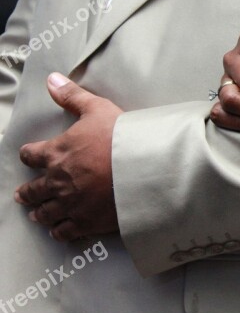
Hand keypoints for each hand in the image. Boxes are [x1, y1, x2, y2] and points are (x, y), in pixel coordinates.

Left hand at [15, 73, 121, 241]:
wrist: (143, 168)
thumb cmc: (121, 137)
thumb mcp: (97, 109)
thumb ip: (72, 97)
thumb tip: (52, 80)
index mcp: (56, 152)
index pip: (31, 155)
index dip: (29, 155)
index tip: (30, 156)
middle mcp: (57, 181)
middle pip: (33, 190)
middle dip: (28, 192)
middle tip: (24, 194)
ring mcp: (70, 204)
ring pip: (44, 213)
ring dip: (40, 213)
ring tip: (38, 214)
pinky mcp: (85, 222)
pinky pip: (63, 231)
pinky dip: (59, 230)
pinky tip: (59, 229)